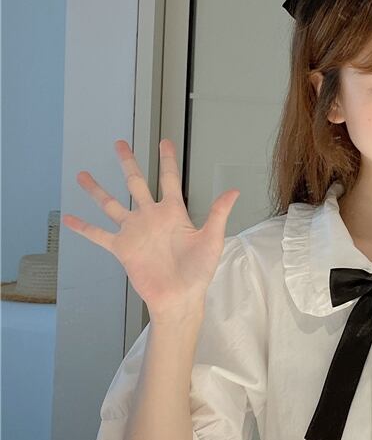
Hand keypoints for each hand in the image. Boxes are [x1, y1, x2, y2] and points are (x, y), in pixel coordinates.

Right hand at [62, 139, 240, 321]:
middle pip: (136, 183)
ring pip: (111, 205)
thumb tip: (234, 190)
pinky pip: (99, 235)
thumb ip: (218, 213)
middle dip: (128, 163)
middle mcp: (151, 217)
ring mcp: (135, 232)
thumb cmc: (199, 271)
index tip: (165, 142)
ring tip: (83, 176)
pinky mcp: (123, 248)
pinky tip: (69, 219)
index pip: (169, 179)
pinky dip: (84, 227)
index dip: (167, 160)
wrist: (180, 297)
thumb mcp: (212, 239)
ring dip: (97, 191)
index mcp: (174, 213)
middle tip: (119, 143)